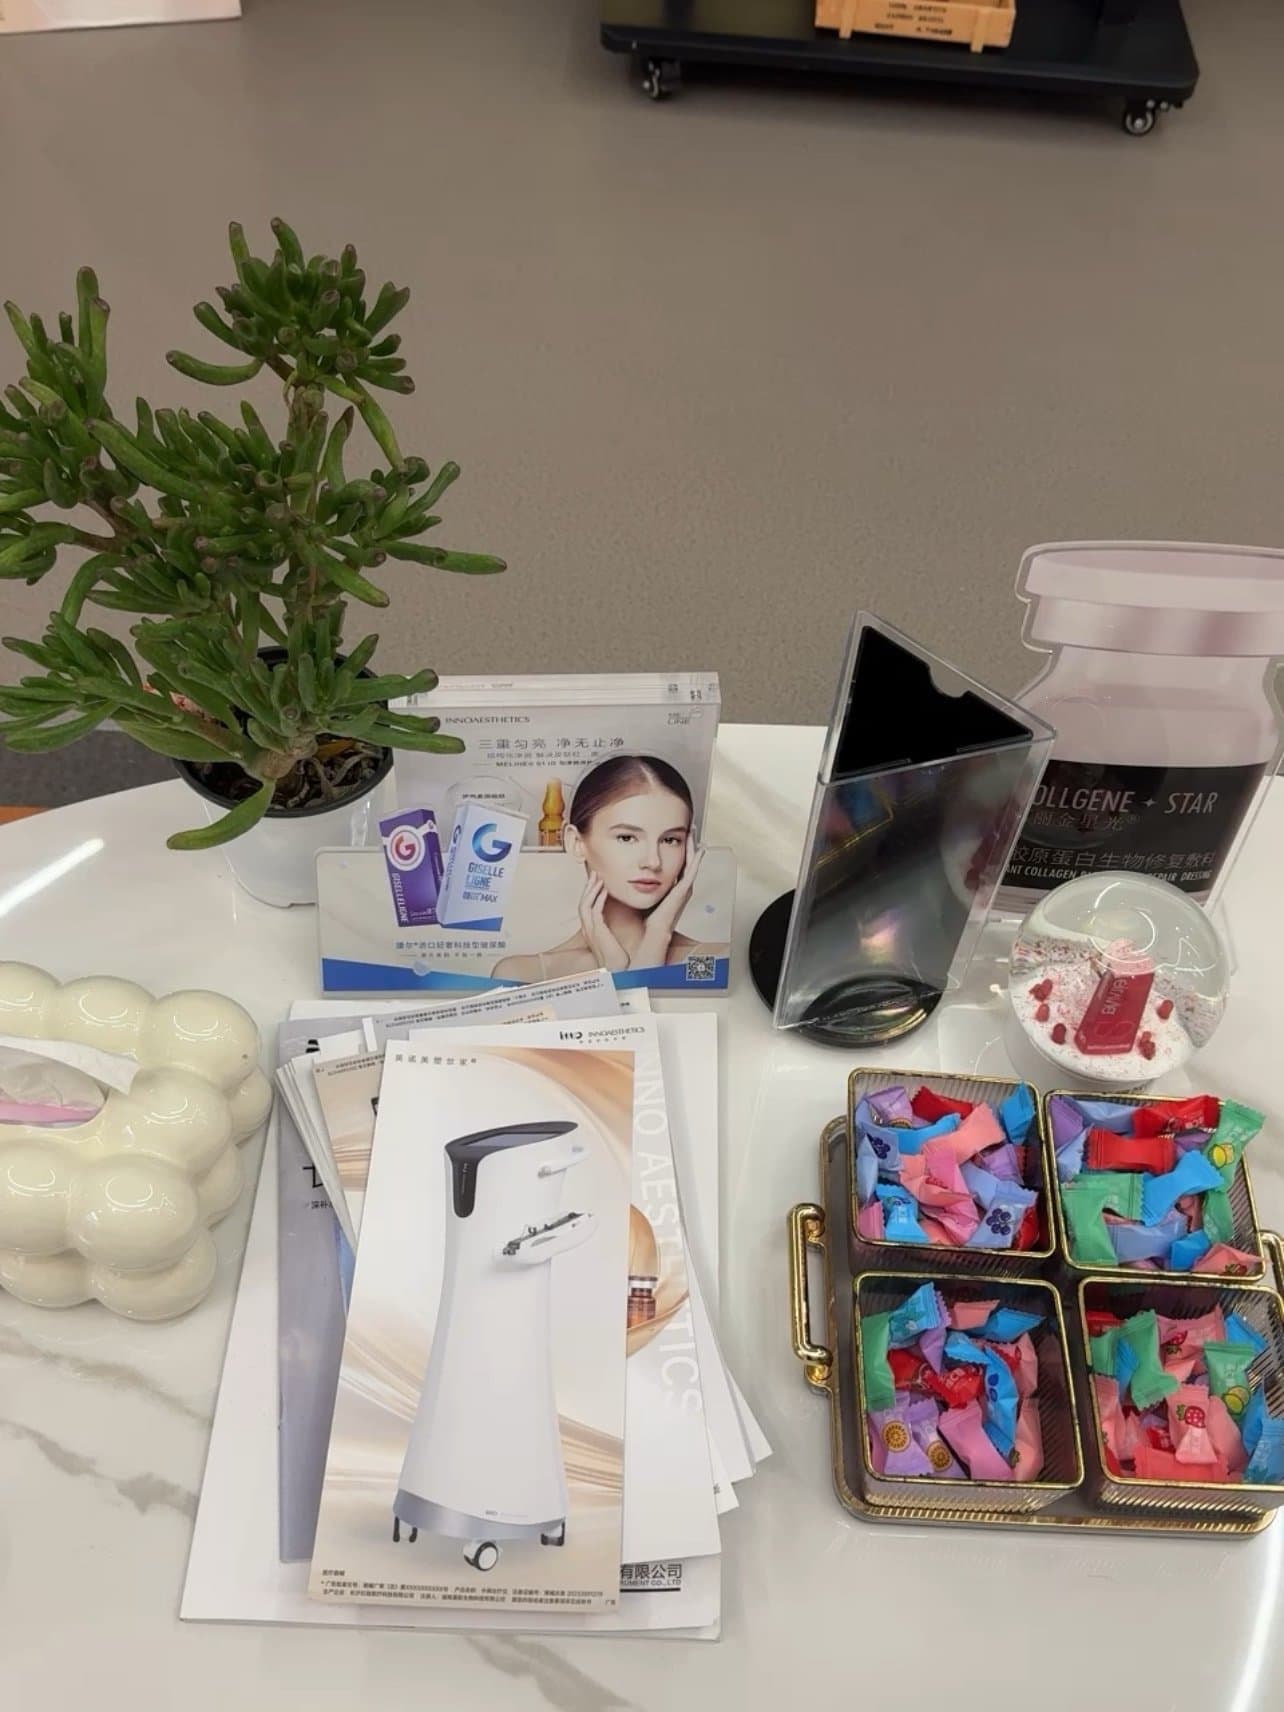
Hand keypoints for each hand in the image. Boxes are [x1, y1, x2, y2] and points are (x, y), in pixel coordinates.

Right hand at [577, 872, 629, 971]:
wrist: (618, 973)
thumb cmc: (619, 961)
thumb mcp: (615, 941)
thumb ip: (614, 930)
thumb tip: (627, 921)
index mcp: (591, 931)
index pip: (587, 907)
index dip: (591, 893)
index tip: (598, 882)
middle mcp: (587, 929)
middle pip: (583, 902)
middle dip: (589, 886)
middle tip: (595, 873)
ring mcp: (590, 930)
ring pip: (585, 903)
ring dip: (592, 889)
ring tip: (598, 876)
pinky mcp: (596, 931)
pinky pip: (594, 910)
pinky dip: (598, 898)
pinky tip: (605, 889)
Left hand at [636, 839, 703, 965]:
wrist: (654, 931)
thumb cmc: (650, 918)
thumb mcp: (649, 896)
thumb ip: (646, 887)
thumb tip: (636, 877)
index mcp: (674, 889)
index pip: (679, 865)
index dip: (680, 851)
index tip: (677, 837)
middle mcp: (682, 887)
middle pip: (688, 861)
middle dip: (689, 846)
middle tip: (690, 830)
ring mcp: (685, 888)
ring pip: (692, 863)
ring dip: (693, 848)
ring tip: (693, 833)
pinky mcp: (685, 889)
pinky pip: (692, 870)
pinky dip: (697, 859)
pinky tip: (699, 848)